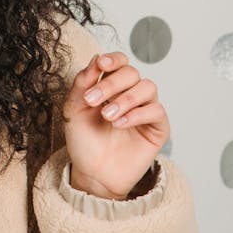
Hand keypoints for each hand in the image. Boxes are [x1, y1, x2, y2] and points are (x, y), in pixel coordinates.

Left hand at [61, 51, 169, 199]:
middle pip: (132, 72)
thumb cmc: (84, 141)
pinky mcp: (157, 128)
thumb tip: (95, 59)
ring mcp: (145, 110)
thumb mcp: (74, 109)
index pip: (120, 62)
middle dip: (111, 83)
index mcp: (111, 86)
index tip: (101, 64)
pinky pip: (156, 111)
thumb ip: (82, 83)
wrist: (92, 174)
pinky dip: (137, 114)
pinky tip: (119, 124)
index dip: (113, 59)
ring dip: (126, 98)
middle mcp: (131, 94)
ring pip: (147, 87)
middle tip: (92, 100)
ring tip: (107, 116)